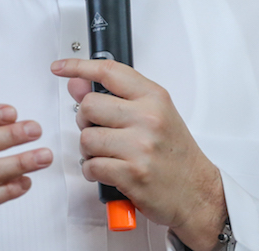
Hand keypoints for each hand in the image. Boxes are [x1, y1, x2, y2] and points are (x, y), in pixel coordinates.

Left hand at [51, 59, 225, 250]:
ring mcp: (140, 146)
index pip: (109, 72)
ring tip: (106, 154)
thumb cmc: (175, 154)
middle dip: (86, 120)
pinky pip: (91, 166)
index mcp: (154, 98)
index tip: (60, 67)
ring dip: (89, 150)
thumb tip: (78, 83)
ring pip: (86, 138)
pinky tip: (108, 170)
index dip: (78, 66)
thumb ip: (116, 98)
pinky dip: (93, 171)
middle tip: (99, 129)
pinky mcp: (132, 174)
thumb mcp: (153, 115)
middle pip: (89, 105)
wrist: (197, 191)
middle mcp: (148, 118)